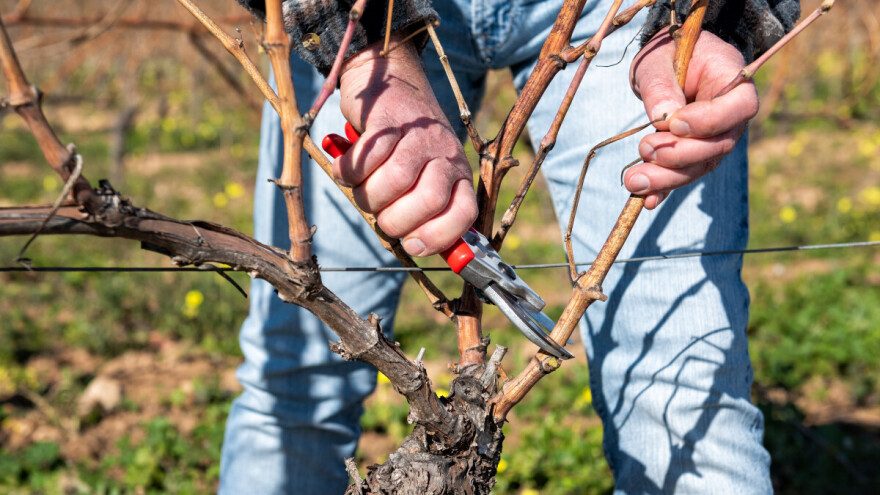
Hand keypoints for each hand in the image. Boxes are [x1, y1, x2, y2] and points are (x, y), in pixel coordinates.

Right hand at [335, 35, 476, 256]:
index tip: (412, 244)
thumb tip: (417, 248)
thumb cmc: (404, 144)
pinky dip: (349, 170)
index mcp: (458, 173)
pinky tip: (345, 169)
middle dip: (395, 220)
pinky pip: (367, 157)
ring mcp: (418, 134)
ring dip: (368, 195)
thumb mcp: (426, 174)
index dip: (438, 236)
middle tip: (380, 214)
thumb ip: (426, 210)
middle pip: (428, 200)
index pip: (464, 213)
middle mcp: (445, 153)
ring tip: (360, 188)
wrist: (393, 80)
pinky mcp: (388, 118)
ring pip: (395, 181)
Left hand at [628, 29, 757, 208]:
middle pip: (718, 146)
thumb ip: (662, 86)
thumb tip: (662, 119)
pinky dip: (664, 190)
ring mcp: (714, 138)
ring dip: (667, 178)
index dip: (710, 121)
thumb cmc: (666, 54)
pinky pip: (683, 175)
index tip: (674, 124)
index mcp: (733, 80)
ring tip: (634, 181)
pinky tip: (646, 201)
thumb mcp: (659, 61)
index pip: (739, 107)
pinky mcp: (694, 155)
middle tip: (645, 148)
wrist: (666, 63)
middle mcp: (731, 116)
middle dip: (680, 155)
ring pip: (700, 166)